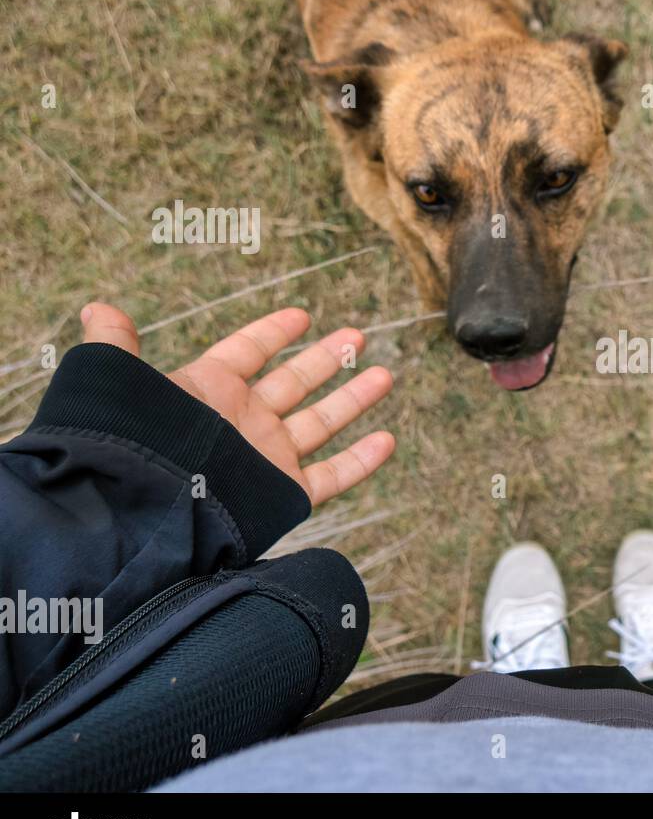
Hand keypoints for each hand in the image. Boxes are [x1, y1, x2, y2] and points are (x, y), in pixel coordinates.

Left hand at [79, 302, 395, 507]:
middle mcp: (243, 422)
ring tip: (384, 374)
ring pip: (322, 422)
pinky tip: (387, 440)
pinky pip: (333, 475)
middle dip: (326, 359)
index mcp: (210, 390)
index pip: (247, 352)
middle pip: (295, 382)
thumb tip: (98, 308)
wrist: (138, 511)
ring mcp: (267, 456)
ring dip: (354, 399)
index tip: (301, 315)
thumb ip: (113, 346)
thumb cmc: (126, 444)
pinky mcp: (283, 492)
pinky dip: (362, 460)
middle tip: (357, 336)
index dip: (272, 332)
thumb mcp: (115, 383)